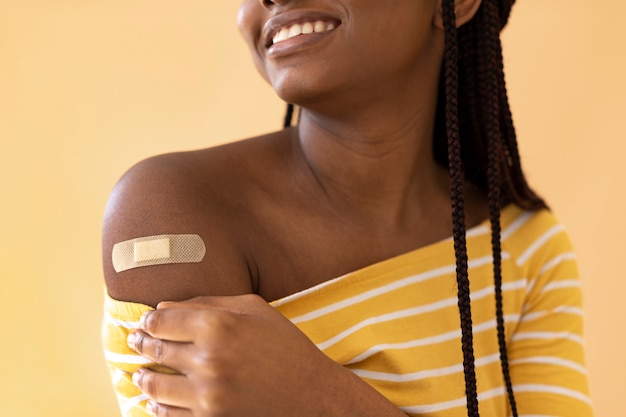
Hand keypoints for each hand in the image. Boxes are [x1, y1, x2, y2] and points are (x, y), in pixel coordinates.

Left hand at [127, 294, 343, 416]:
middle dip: (140, 344)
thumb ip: (208, 302)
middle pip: (155, 350)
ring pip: (155, 386)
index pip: (162, 320)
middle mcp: (208, 359)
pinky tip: (153, 403)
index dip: (148, 320)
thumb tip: (164, 306)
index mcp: (219, 325)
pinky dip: (156, 408)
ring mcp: (207, 395)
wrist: (313, 395)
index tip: (145, 321)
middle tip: (134, 341)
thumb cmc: (286, 345)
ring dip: (143, 378)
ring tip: (139, 374)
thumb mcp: (255, 309)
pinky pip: (169, 415)